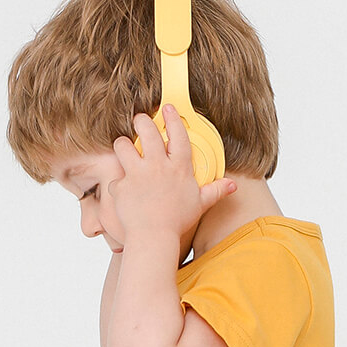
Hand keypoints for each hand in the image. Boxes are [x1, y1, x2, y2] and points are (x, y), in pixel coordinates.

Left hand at [108, 104, 234, 248]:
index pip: (177, 134)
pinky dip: (118, 184)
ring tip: (124, 147)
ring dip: (123, 144)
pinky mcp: (121, 186)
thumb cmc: (177, 222)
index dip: (173, 118)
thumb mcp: (200, 204)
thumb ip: (215, 191)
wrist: (154, 237)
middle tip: (140, 120)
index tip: (168, 108)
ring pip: (123, 145)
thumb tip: (231, 186)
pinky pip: (115, 179)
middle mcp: (157, 166)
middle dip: (142, 120)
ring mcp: (137, 174)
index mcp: (178, 168)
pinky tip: (122, 190)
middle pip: (147, 130)